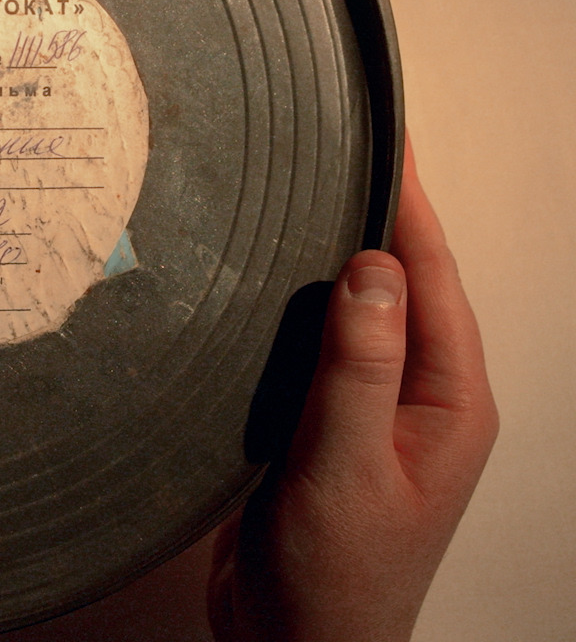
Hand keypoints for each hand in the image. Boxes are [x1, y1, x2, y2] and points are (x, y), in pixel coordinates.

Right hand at [208, 137, 497, 640]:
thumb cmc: (337, 580)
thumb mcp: (348, 468)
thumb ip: (359, 368)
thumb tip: (373, 269)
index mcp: (449, 404)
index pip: (432, 280)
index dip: (410, 207)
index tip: (389, 142)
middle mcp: (420, 399)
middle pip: (404, 285)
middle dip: (377, 217)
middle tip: (341, 148)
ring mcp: (374, 411)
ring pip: (360, 312)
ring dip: (336, 257)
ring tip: (308, 194)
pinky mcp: (327, 424)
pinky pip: (323, 345)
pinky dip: (301, 304)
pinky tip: (272, 280)